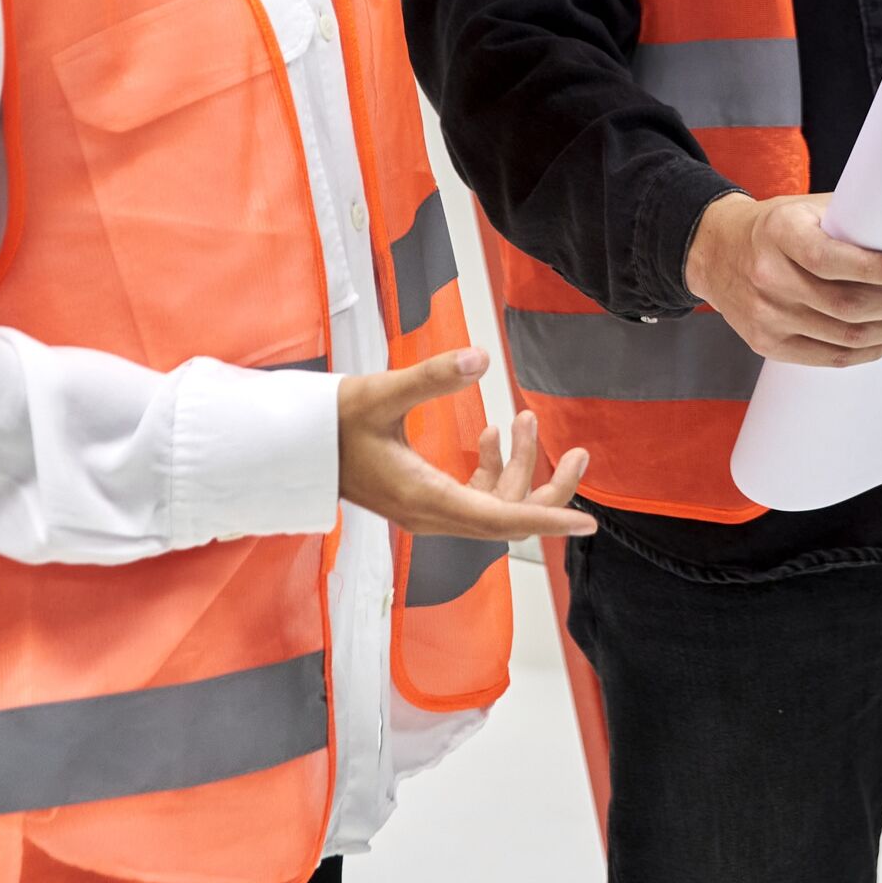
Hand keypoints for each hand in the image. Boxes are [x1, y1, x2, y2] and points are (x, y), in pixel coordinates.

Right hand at [335, 349, 593, 540]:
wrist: (294, 446)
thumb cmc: (333, 422)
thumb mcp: (381, 392)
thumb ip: (432, 376)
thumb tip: (481, 358)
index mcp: (426, 499)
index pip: (501, 519)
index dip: (547, 518)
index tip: (587, 524)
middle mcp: (431, 515)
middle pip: (506, 518)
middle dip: (547, 487)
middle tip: (579, 452)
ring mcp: (427, 510)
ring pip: (493, 504)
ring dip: (517, 465)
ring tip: (525, 417)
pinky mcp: (422, 498)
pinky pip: (473, 496)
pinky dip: (491, 468)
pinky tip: (491, 433)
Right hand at [684, 190, 881, 366]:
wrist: (715, 252)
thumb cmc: (775, 227)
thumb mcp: (805, 208)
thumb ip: (849, 222)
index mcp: (779, 234)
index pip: (828, 258)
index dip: (873, 269)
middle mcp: (768, 277)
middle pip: (845, 305)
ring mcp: (766, 317)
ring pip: (845, 337)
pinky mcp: (767, 344)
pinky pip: (830, 357)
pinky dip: (869, 351)